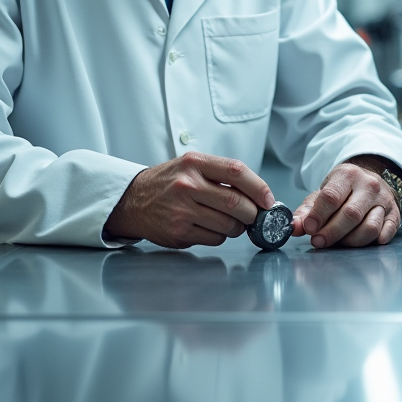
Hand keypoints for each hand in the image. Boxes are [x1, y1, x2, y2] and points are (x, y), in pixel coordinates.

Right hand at [105, 151, 275, 247]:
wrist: (133, 200)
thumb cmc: (168, 183)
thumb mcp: (191, 166)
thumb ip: (221, 175)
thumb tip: (258, 195)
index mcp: (194, 163)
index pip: (237, 171)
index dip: (259, 187)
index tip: (268, 199)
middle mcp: (188, 184)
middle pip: (236, 202)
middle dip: (252, 213)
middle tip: (254, 216)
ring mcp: (182, 210)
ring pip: (229, 224)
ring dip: (237, 227)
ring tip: (230, 222)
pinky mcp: (179, 232)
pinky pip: (215, 238)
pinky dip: (220, 236)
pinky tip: (209, 228)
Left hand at [293, 156, 401, 247]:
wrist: (370, 180)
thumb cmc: (342, 190)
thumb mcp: (322, 193)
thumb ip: (306, 211)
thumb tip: (295, 227)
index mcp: (347, 175)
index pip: (331, 197)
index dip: (318, 216)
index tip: (309, 228)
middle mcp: (368, 185)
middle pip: (350, 214)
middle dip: (331, 232)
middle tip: (319, 241)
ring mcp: (384, 200)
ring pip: (369, 227)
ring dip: (350, 241)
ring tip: (338, 243)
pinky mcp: (394, 214)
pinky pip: (386, 232)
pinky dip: (374, 241)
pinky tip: (360, 242)